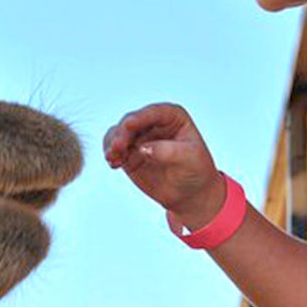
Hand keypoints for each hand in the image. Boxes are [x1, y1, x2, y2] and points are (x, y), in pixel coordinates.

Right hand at [102, 103, 225, 228]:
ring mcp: (139, 137)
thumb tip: (142, 148)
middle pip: (131, 121)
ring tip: (112, 157)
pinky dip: (110, 153)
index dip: (140, 117)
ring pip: (118, 133)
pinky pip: (114, 148)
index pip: (154, 113)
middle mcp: (153, 123)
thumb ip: (167, 151)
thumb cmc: (196, 171)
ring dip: (112, 143)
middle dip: (122, 133)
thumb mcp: (189, 158)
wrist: (191, 193)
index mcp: (172, 117)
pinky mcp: (129, 153)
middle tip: (117, 147)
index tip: (129, 125)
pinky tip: (113, 163)